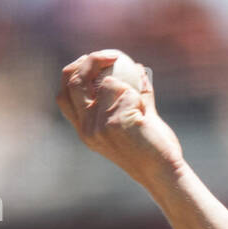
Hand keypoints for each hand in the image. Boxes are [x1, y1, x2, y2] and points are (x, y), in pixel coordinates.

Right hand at [56, 51, 184, 188]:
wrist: (163, 174)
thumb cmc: (152, 149)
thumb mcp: (134, 120)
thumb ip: (131, 96)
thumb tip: (136, 67)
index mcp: (85, 130)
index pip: (64, 95)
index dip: (74, 72)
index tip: (91, 60)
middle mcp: (87, 129)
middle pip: (75, 81)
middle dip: (92, 60)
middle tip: (113, 54)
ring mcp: (99, 127)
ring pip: (108, 83)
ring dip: (130, 88)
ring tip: (142, 110)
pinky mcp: (115, 124)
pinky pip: (127, 92)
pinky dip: (141, 98)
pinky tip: (146, 118)